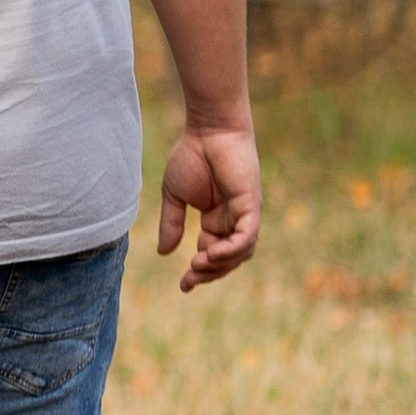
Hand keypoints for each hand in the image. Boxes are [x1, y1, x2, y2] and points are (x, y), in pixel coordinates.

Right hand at [157, 122, 261, 289]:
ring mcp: (245, 214)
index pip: (212, 253)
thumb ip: (171, 224)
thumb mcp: (175, 196)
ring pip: (241, 252)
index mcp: (217, 218)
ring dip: (221, 264)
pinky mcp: (251, 205)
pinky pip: (246, 236)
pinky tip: (212, 253)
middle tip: (189, 279)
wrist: (208, 130)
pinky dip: (232, 249)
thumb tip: (164, 253)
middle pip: (228, 259)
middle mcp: (234, 219)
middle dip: (209, 273)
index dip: (200, 271)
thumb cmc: (192, 156)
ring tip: (197, 264)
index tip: (183, 285)